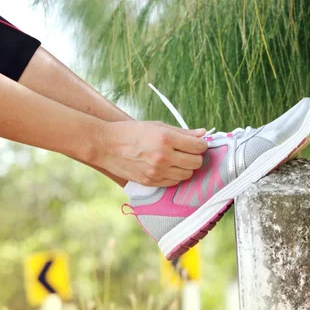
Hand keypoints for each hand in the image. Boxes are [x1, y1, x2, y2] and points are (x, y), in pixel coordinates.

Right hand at [91, 120, 207, 186]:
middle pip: (196, 163)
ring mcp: (157, 171)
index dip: (201, 145)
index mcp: (166, 138)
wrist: (106, 146)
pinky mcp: (151, 182)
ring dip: (186, 167)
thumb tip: (203, 133)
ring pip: (187, 175)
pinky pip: (174, 182)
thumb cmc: (132, 132)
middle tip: (188, 151)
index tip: (197, 143)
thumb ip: (182, 132)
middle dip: (195, 156)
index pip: (198, 147)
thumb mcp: (157, 126)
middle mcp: (163, 156)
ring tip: (177, 159)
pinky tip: (167, 167)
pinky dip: (175, 175)